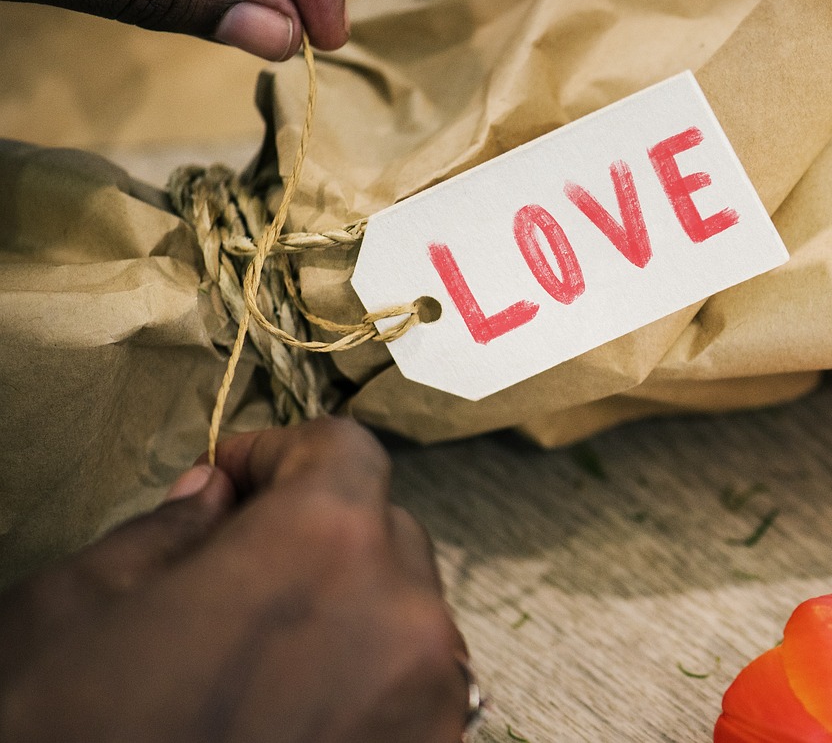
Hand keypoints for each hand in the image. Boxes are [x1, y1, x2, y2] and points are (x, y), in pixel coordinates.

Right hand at [0, 418, 471, 742]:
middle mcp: (404, 615)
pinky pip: (412, 687)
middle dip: (315, 531)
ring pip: (404, 611)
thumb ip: (167, 529)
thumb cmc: (67, 741)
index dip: (281, 453)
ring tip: (258, 652)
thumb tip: (213, 497)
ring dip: (345, 608)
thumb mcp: (77, 609)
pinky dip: (365, 677)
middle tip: (236, 565)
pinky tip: (290, 708)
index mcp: (324, 545)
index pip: (344, 450)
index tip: (235, 480)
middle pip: (382, 530)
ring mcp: (432, 701)